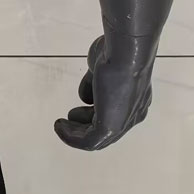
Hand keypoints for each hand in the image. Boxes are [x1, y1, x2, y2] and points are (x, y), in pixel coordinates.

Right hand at [54, 32, 154, 149]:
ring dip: (76, 133)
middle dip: (84, 123)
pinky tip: (60, 127)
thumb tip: (84, 96)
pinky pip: (89, 141)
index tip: (80, 104)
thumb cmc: (118, 53)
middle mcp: (132, 114)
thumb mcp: (101, 68)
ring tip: (61, 126)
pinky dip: (72, 137)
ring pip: (97, 138)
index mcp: (134, 99)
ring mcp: (123, 122)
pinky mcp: (110, 127)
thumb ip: (93, 83)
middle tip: (69, 119)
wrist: (127, 52)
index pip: (113, 112)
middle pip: (106, 127)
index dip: (94, 110)